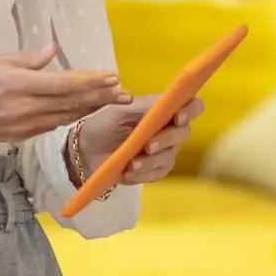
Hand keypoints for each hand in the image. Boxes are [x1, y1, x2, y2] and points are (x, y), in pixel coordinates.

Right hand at [0, 46, 131, 154]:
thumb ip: (27, 59)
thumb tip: (52, 51)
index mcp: (18, 86)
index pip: (64, 85)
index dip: (91, 82)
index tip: (111, 76)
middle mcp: (25, 109)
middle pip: (71, 103)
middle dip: (101, 97)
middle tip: (124, 92)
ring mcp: (24, 126)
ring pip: (66, 116)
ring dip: (91, 108)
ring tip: (112, 100)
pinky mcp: (21, 136)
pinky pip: (53, 125)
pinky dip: (72, 116)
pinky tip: (85, 110)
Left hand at [71, 94, 206, 187]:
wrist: (84, 150)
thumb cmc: (103, 124)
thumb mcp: (119, 111)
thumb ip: (143, 106)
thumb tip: (165, 101)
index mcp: (163, 110)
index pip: (192, 106)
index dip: (191, 110)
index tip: (178, 117)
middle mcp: (169, 130)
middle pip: (183, 133)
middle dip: (166, 140)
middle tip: (148, 146)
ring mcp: (164, 151)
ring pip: (169, 157)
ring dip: (151, 161)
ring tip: (131, 164)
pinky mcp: (155, 170)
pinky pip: (157, 173)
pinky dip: (143, 174)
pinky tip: (127, 173)